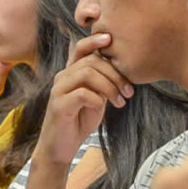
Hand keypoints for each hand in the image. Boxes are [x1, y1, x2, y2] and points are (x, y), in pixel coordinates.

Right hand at [33, 34, 132, 168]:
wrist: (60, 149)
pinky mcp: (58, 106)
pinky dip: (97, 99)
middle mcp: (62, 77)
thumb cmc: (79, 121)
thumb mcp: (96, 98)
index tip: (112, 39)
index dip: (95, 40)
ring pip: (86, 74)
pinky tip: (103, 107)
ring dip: (109, 86)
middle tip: (128, 91)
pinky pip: (82, 93)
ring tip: (120, 100)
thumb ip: (103, 82)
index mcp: (71, 73)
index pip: (81, 48)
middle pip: (90, 61)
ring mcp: (58, 90)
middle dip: (115, 73)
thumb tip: (123, 69)